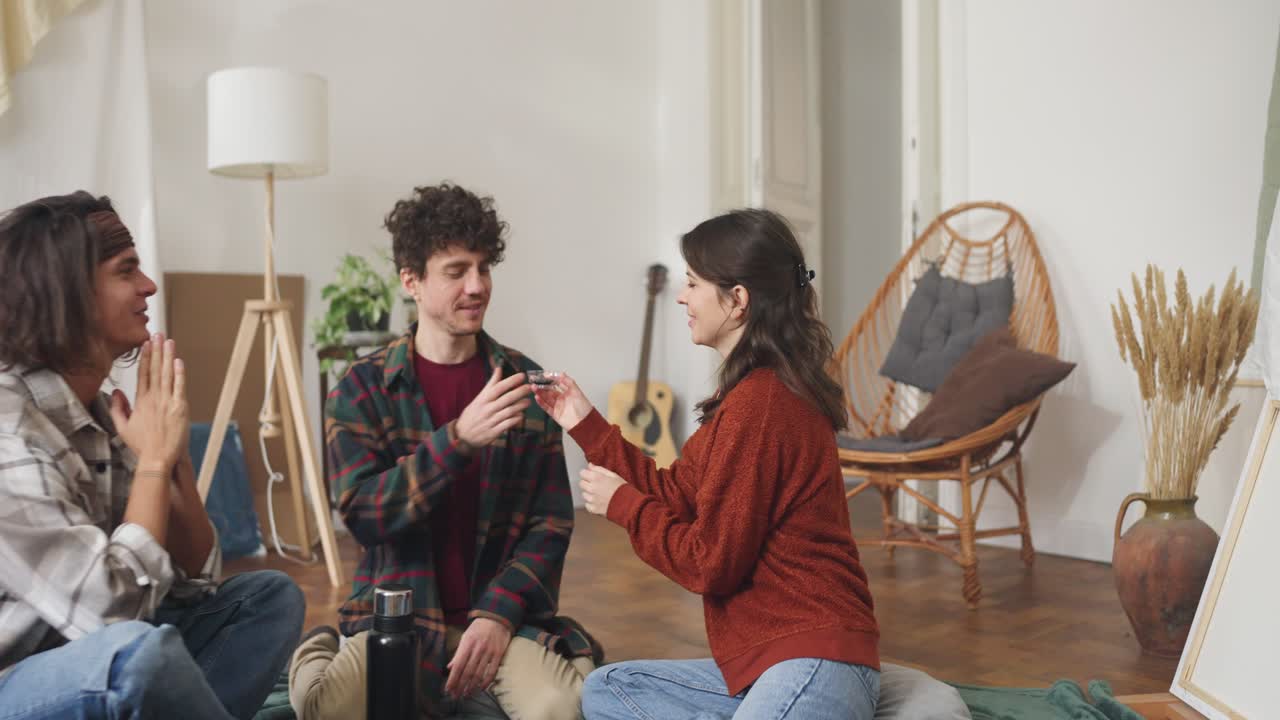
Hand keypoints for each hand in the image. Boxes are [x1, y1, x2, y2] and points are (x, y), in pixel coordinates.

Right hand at [109, 334, 188, 470]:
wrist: (157, 458)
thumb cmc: (142, 445)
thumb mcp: (123, 427)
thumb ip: (118, 408)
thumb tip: (116, 392)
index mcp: (141, 402)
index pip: (143, 375)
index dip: (145, 358)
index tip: (146, 344)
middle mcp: (154, 399)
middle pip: (155, 370)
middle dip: (157, 351)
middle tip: (158, 334)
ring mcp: (167, 402)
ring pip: (167, 375)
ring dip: (168, 357)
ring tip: (169, 341)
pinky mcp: (180, 408)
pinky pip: (180, 387)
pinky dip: (179, 373)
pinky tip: (178, 361)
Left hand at [445, 618, 511, 697]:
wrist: (497, 618)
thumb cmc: (478, 628)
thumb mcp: (465, 637)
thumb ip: (458, 653)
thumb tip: (449, 667)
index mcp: (467, 644)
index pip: (458, 665)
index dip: (453, 679)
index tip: (448, 689)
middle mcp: (477, 649)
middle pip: (468, 672)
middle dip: (460, 686)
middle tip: (456, 696)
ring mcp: (489, 652)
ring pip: (479, 674)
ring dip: (472, 687)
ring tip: (466, 695)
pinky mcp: (499, 654)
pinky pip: (492, 671)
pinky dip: (486, 682)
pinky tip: (481, 688)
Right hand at [455, 368, 530, 448]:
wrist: (463, 435)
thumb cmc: (473, 413)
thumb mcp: (479, 398)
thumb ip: (491, 384)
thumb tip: (499, 368)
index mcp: (483, 399)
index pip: (498, 387)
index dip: (511, 381)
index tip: (522, 376)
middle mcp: (487, 408)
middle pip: (506, 398)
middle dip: (520, 392)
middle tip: (530, 387)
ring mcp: (491, 420)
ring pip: (509, 411)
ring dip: (520, 405)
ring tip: (528, 401)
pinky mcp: (494, 432)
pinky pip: (508, 424)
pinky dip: (515, 419)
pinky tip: (521, 415)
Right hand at [531, 372, 592, 430]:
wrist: (584, 423)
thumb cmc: (584, 408)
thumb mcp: (577, 391)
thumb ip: (568, 381)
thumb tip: (560, 373)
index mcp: (568, 393)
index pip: (557, 384)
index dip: (551, 379)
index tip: (544, 375)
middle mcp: (562, 399)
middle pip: (550, 391)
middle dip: (542, 386)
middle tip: (535, 382)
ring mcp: (558, 406)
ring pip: (546, 398)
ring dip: (540, 393)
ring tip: (534, 388)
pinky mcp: (555, 414)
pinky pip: (546, 407)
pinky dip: (541, 402)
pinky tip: (537, 397)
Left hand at [580, 463, 625, 514]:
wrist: (628, 504)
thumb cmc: (623, 489)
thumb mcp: (613, 475)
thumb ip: (599, 469)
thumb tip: (590, 465)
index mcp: (596, 478)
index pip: (582, 473)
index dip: (587, 474)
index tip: (591, 476)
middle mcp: (592, 488)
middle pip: (581, 483)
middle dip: (587, 483)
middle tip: (596, 485)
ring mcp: (592, 499)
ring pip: (584, 494)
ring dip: (589, 494)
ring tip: (600, 494)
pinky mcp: (593, 509)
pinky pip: (587, 505)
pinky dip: (591, 504)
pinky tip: (599, 501)